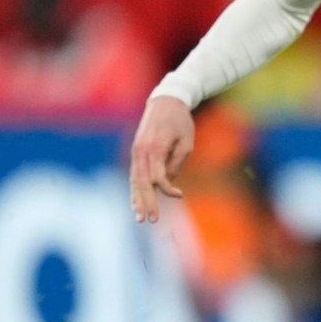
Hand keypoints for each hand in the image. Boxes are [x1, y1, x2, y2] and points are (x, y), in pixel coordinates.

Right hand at [129, 95, 193, 223]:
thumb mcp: (186, 141)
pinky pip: (134, 175)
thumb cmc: (180, 121)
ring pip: (134, 181)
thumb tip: (168, 181)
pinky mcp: (135, 152)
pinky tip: (134, 203)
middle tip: (151, 220)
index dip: (167, 189)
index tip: (180, 195)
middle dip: (146, 202)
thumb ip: (177, 162)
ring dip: (137, 200)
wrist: (165, 101)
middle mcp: (141, 152)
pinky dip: (134, 189)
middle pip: (142, 183)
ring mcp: (135, 152)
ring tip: (139, 217)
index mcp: (155, 148)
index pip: (157, 176)